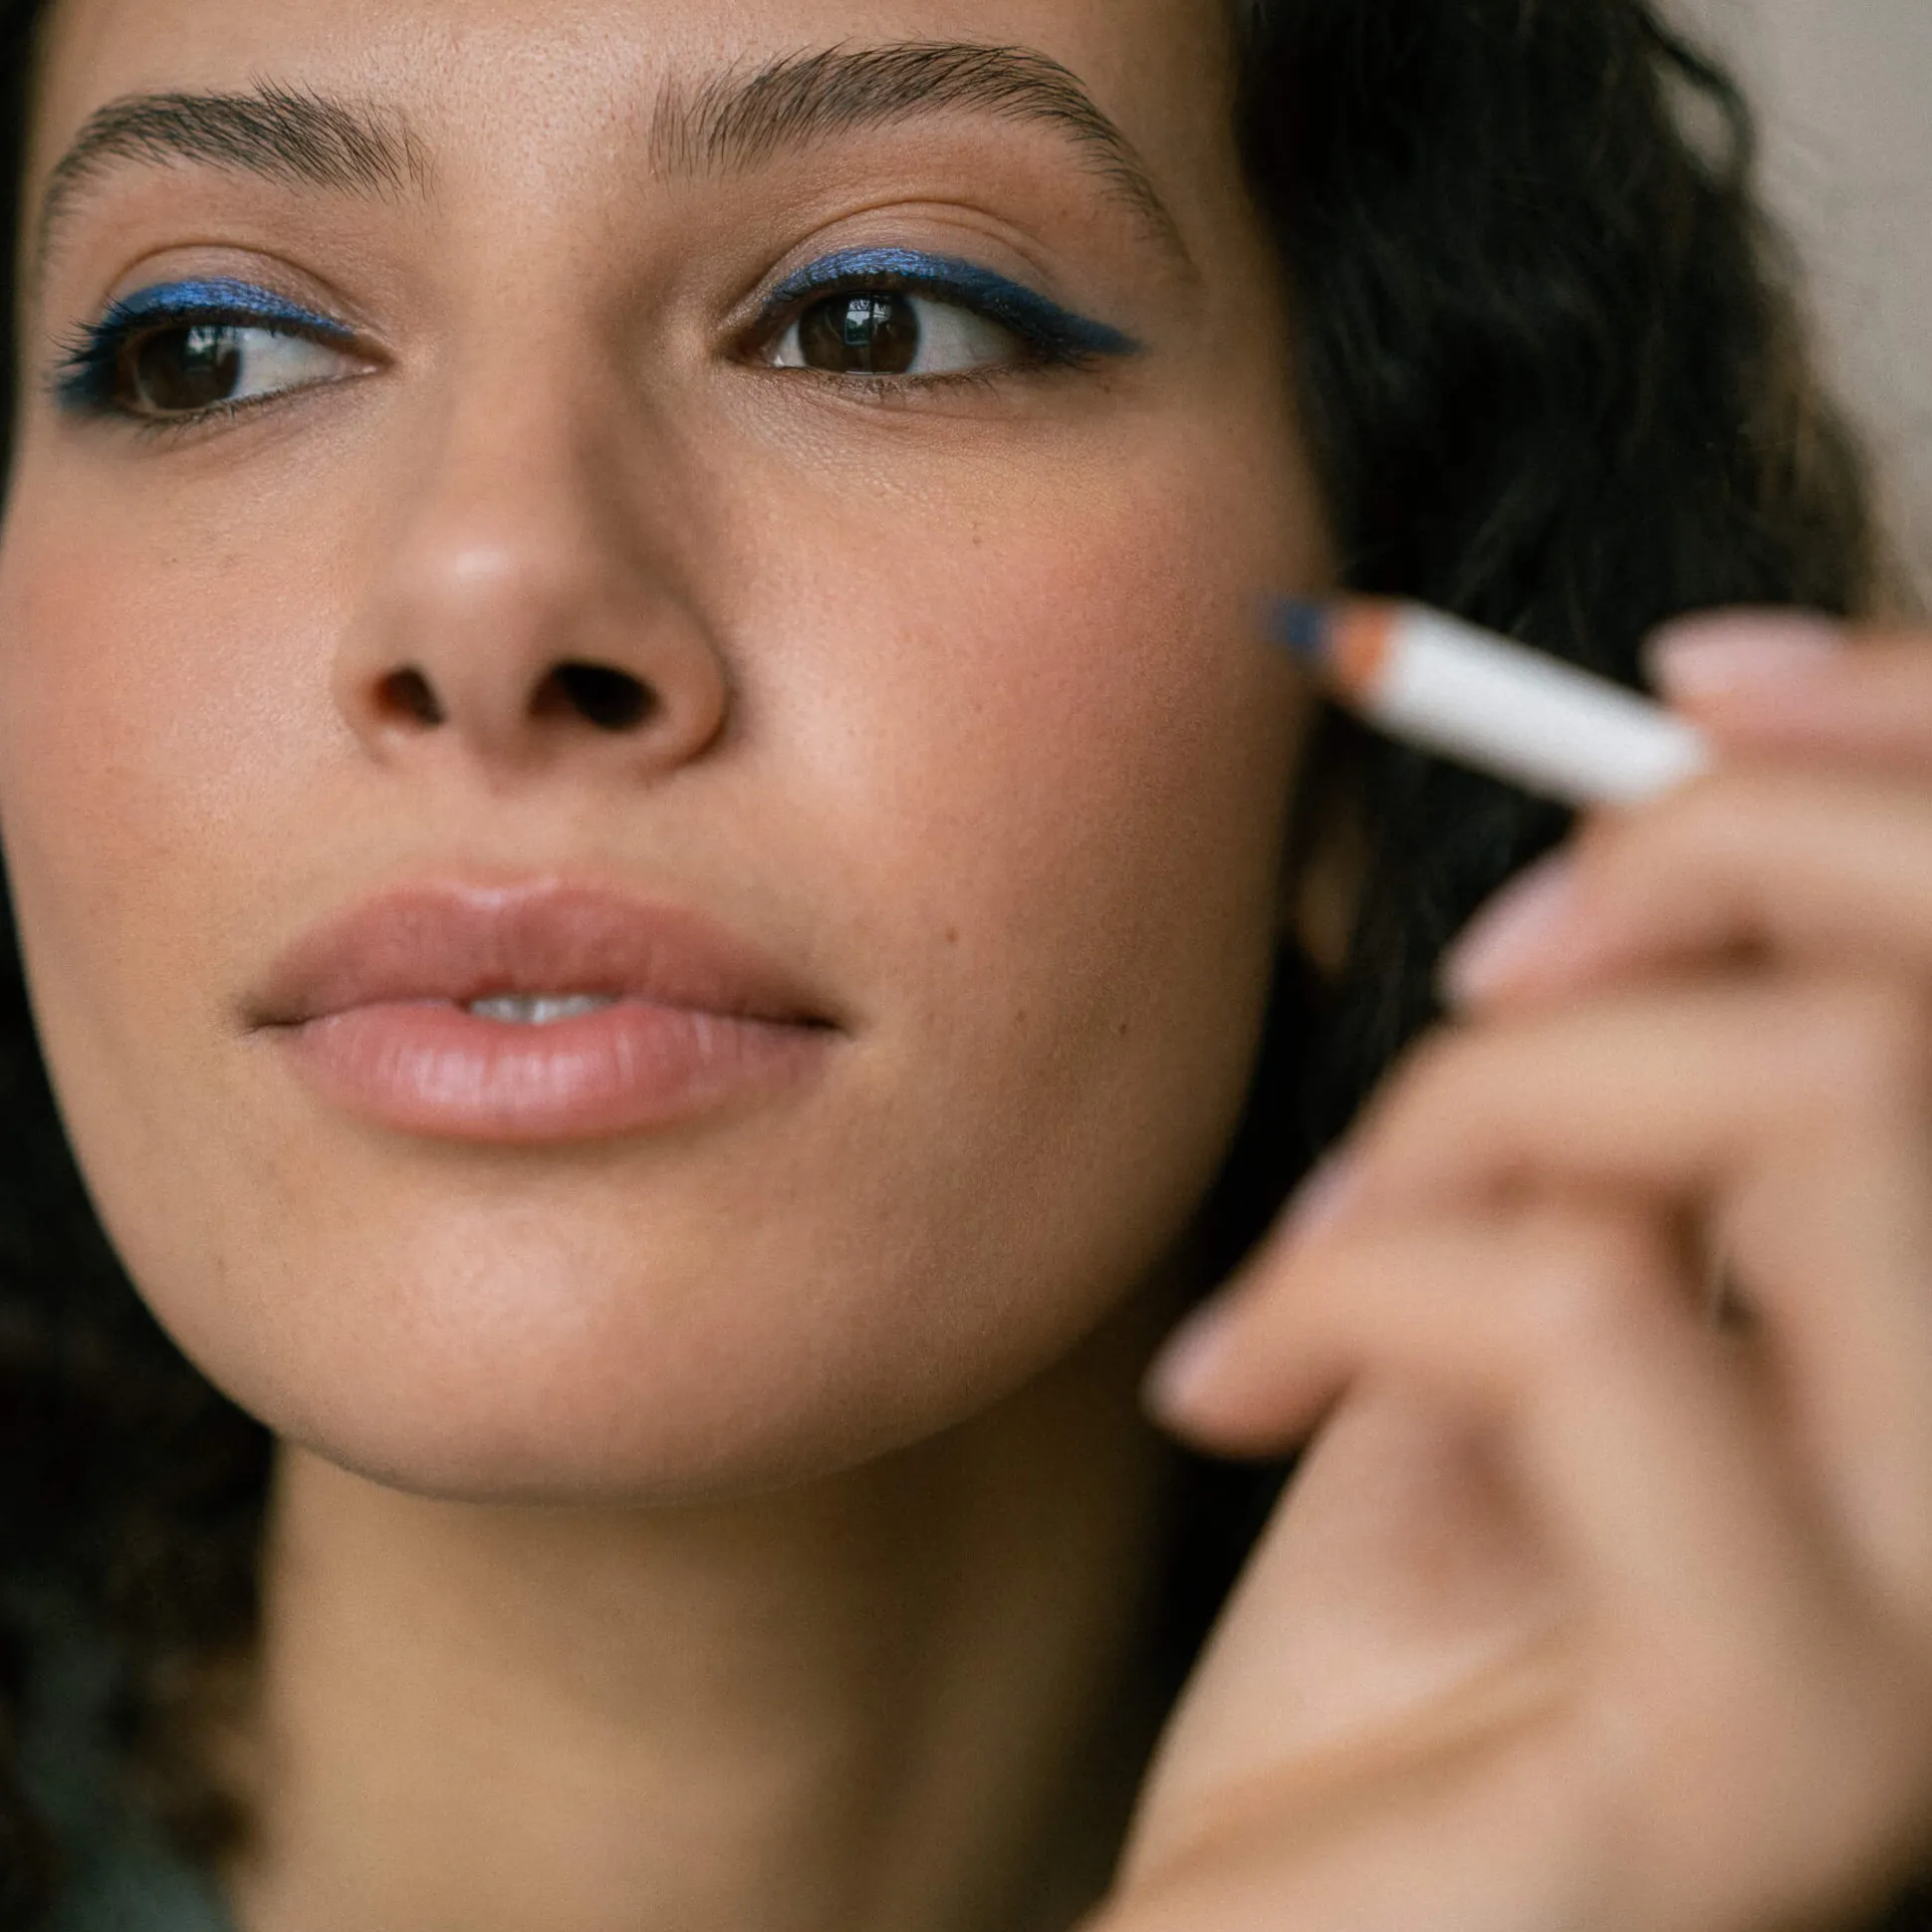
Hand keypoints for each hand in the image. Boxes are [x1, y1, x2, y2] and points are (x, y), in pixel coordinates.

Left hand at [1093, 615, 1931, 1931]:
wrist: (1277, 1915)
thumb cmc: (1400, 1601)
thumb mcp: (1517, 1273)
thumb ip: (1638, 1085)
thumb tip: (1677, 766)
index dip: (1904, 750)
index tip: (1665, 684)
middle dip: (1665, 880)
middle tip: (1466, 981)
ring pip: (1791, 1102)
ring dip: (1469, 1113)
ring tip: (1313, 1260)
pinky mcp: (1796, 1741)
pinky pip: (1587, 1307)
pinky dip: (1355, 1281)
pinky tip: (1232, 1391)